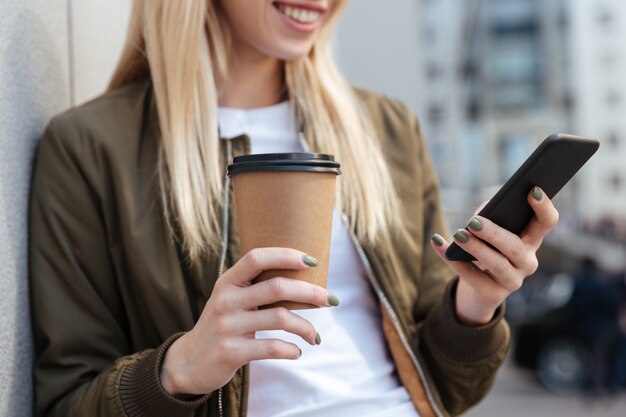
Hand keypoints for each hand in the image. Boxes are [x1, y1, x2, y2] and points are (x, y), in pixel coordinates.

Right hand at [160, 248, 337, 395]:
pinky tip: (297, 352)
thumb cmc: (222, 325)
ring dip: (306, 327)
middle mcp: (226, 300)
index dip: (286, 255)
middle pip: (277, 287)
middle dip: (311, 292)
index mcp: (227, 282)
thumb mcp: (230, 300)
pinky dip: (291, 350)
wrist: (189, 362)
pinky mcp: (231, 352)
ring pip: (280, 318)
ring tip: (314, 336)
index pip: (257, 258)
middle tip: (331, 299)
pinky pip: (272, 347)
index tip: (312, 260)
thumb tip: (303, 277)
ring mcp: (228, 326)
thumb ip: (256, 287)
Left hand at [431, 186, 558, 324]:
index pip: (546, 222)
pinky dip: (453, 260)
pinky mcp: (493, 294)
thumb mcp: (490, 231)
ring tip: (458, 235)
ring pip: (497, 264)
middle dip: (494, 233)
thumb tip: (480, 216)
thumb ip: (489, 217)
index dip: (543, 207)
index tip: (532, 189)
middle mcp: (528, 261)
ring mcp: (513, 281)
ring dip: (476, 248)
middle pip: (516, 247)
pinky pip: (472, 277)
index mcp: (532, 240)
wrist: (478, 289)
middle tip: (474, 221)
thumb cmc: (487, 249)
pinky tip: (438, 243)